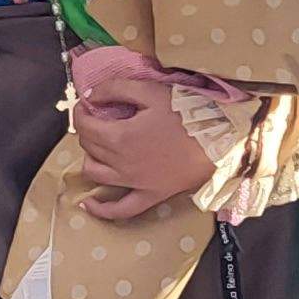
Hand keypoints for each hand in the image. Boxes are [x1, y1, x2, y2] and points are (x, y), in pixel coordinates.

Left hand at [71, 61, 215, 221]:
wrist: (218, 142)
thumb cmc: (187, 114)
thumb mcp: (150, 92)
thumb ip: (116, 89)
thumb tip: (91, 96)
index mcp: (119, 137)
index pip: (84, 125)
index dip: (80, 111)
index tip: (88, 103)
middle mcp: (120, 164)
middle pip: (88, 146)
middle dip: (87, 129)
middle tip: (98, 117)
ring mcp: (134, 183)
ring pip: (95, 173)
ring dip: (90, 157)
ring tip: (98, 146)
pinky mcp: (150, 196)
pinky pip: (120, 209)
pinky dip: (101, 209)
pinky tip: (88, 204)